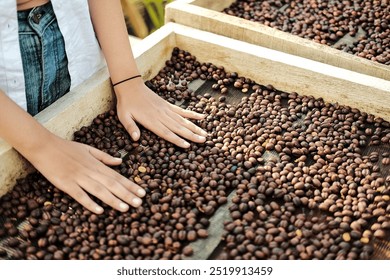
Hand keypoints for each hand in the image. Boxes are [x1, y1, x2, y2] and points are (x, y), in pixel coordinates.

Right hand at [26, 134, 145, 213]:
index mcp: (97, 164)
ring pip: (99, 191)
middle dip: (127, 194)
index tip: (142, 192)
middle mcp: (91, 171)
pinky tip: (100, 211)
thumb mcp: (89, 149)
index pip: (118, 176)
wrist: (44, 146)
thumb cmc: (67, 148)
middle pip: (112, 184)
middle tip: (139, 203)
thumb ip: (105, 157)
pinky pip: (80, 195)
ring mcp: (79, 178)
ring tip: (126, 208)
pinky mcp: (66, 184)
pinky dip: (90, 203)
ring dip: (113, 200)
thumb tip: (120, 162)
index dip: (130, 185)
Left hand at [114, 79, 207, 147]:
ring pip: (183, 120)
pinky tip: (202, 117)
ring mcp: (166, 110)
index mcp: (151, 121)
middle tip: (203, 141)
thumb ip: (130, 128)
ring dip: (195, 127)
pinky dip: (192, 114)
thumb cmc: (126, 103)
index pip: (166, 133)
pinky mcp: (168, 105)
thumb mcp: (123, 117)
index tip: (188, 146)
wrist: (130, 86)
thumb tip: (135, 139)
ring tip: (205, 134)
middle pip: (179, 128)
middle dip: (192, 135)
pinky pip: (182, 111)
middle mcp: (161, 116)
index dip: (177, 140)